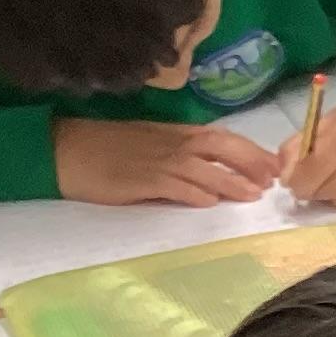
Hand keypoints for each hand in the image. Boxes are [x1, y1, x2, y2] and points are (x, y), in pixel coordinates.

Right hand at [53, 117, 284, 207]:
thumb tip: (214, 170)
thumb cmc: (105, 147)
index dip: (250, 149)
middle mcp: (171, 144)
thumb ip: (181, 153)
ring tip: (253, 195)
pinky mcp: (141, 180)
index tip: (273, 163)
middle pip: (221, 147)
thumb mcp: (149, 142)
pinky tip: (212, 203)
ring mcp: (157, 162)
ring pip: (204, 169)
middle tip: (273, 179)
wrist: (62, 149)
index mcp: (174, 133)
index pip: (221, 136)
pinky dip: (196, 194)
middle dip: (251, 162)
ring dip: (232, 182)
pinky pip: (175, 187)